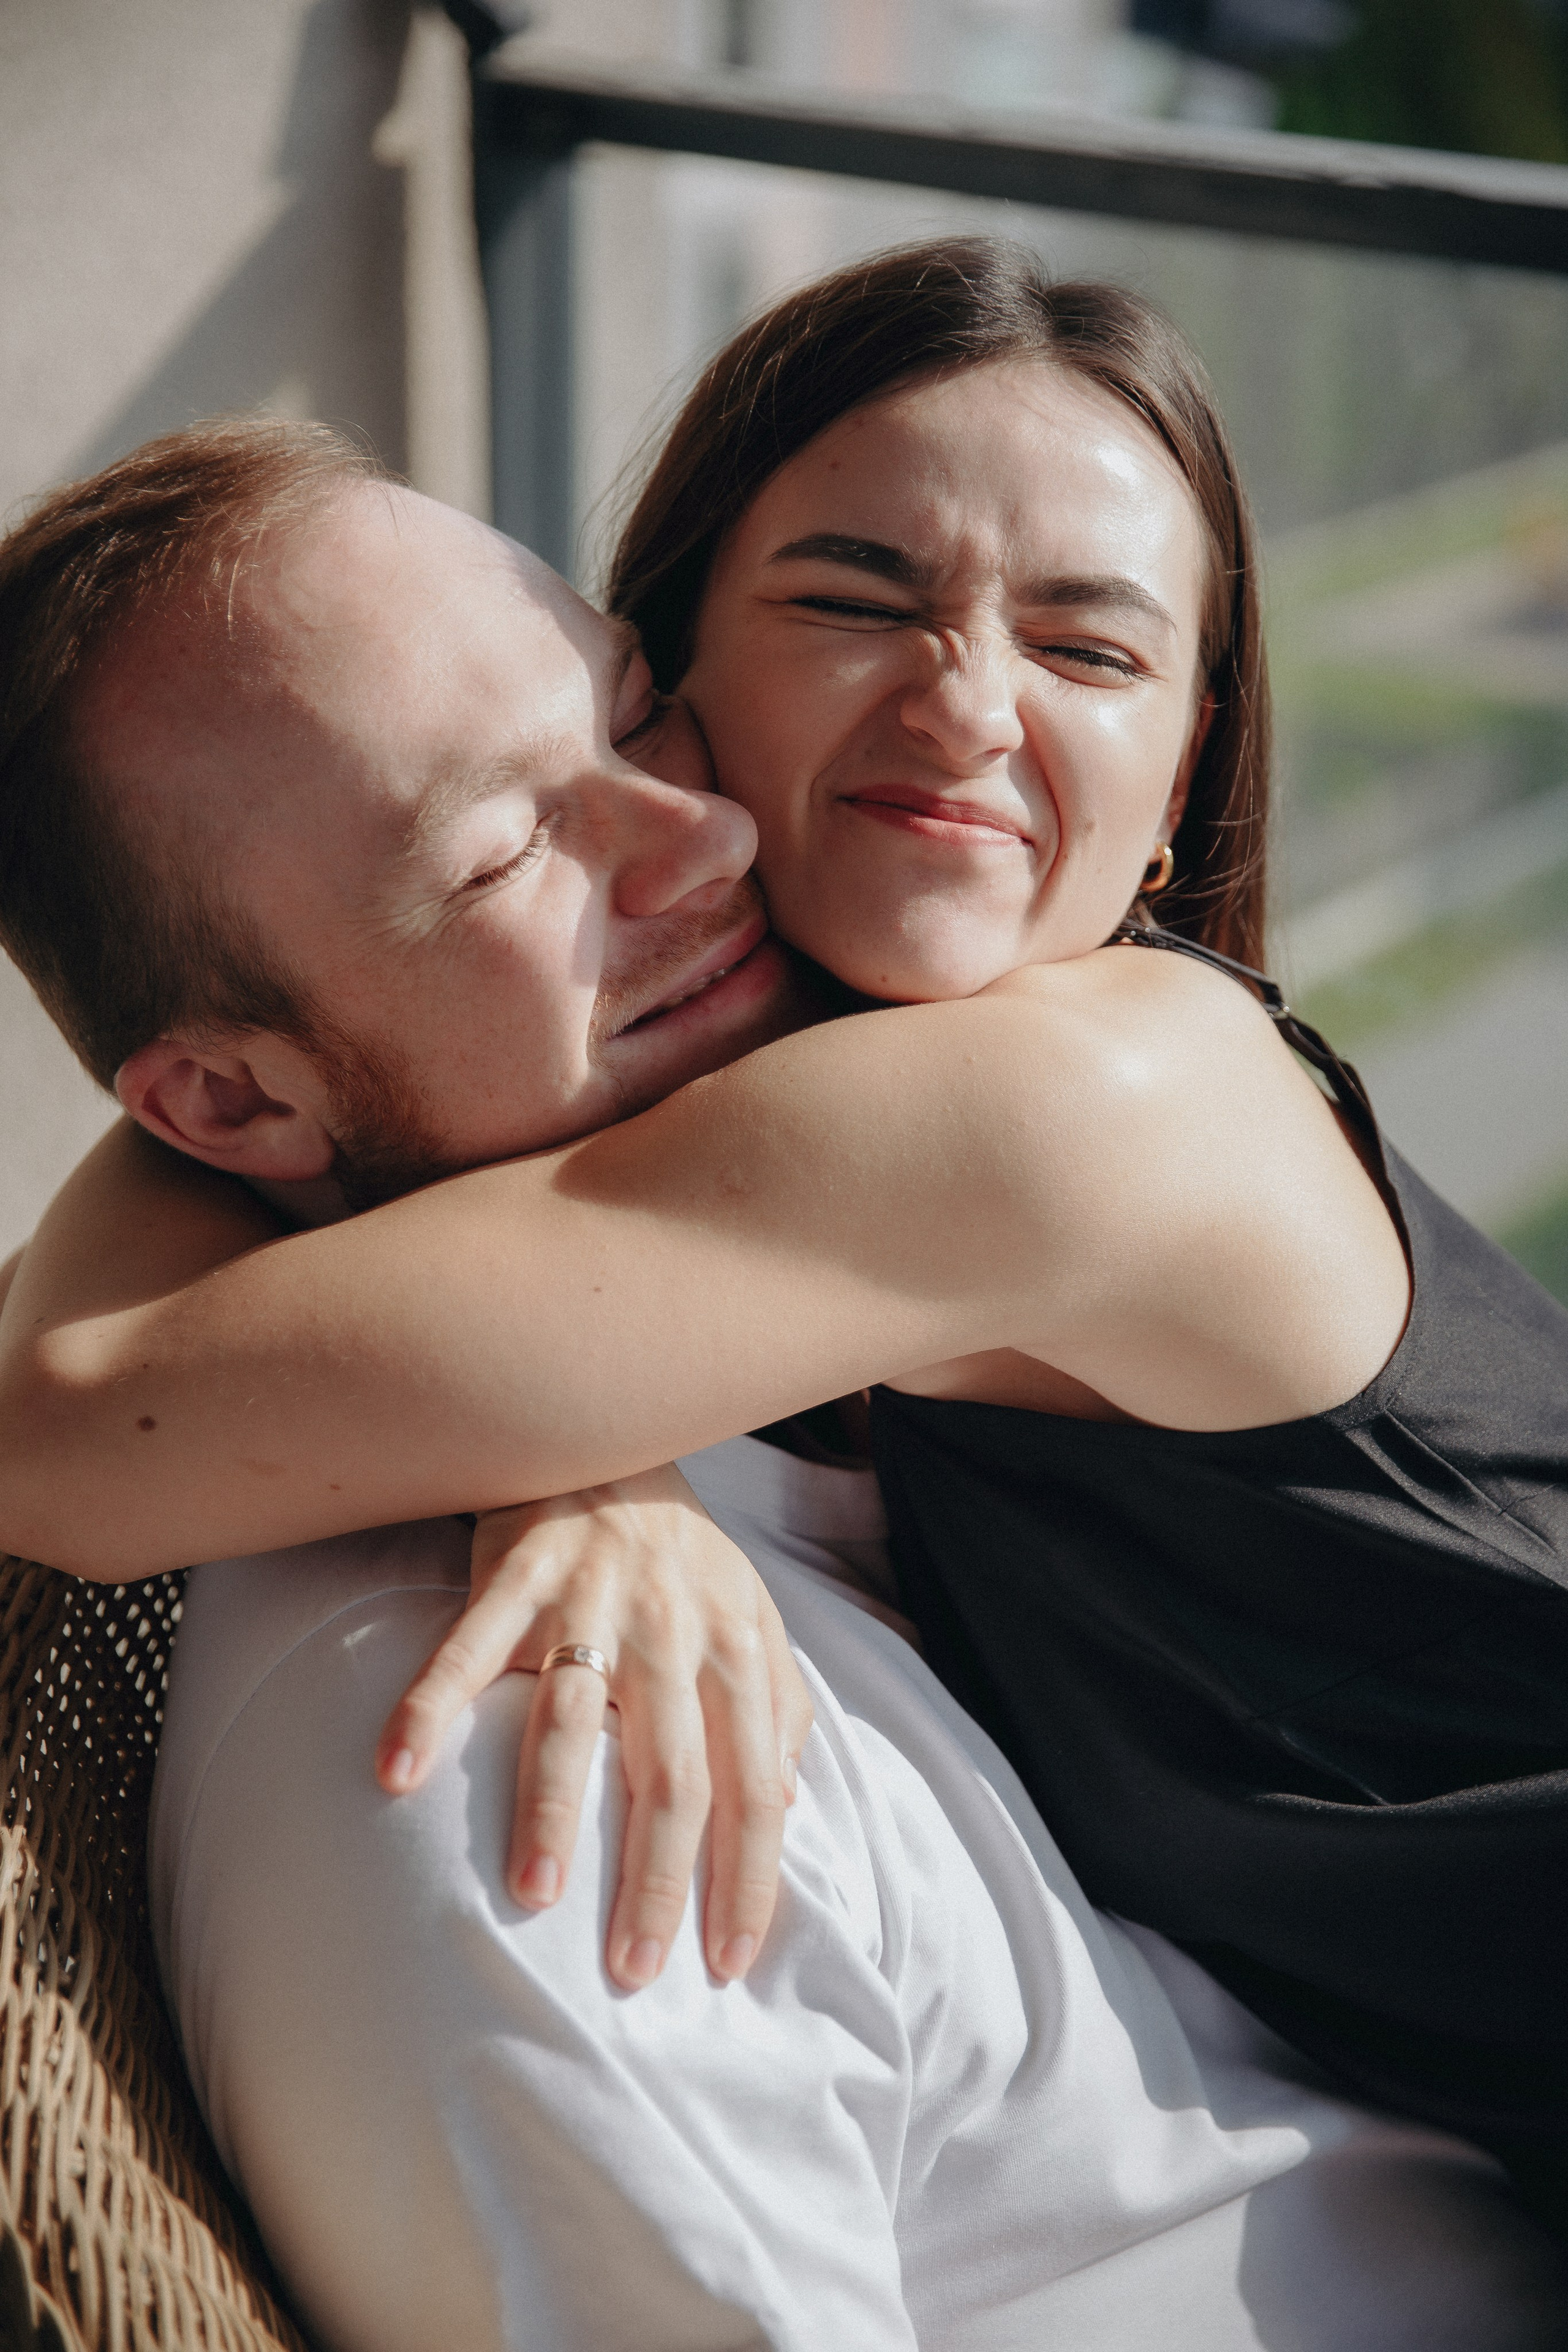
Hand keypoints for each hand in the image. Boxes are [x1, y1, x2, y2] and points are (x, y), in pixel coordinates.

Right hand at [375, 1464, 814, 1990]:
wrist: (614, 1429)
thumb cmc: (684, 1553)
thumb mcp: (751, 1620)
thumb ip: (776, 1710)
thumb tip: (786, 1811)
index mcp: (735, 1653)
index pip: (754, 1787)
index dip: (747, 1877)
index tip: (727, 1961)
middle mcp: (671, 1633)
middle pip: (673, 1774)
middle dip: (657, 1879)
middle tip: (632, 1967)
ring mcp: (591, 1601)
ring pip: (571, 1719)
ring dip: (549, 1809)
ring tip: (535, 1894)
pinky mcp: (516, 1571)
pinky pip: (466, 1647)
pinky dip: (428, 1708)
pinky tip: (397, 1773)